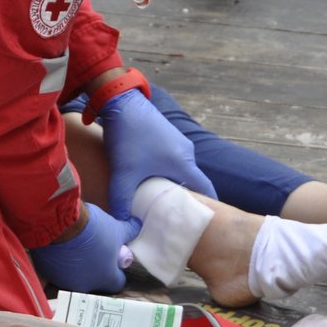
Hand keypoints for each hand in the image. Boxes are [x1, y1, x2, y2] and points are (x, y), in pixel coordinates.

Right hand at [28, 202, 137, 293]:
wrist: (59, 224)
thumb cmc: (93, 229)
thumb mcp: (115, 228)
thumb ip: (129, 231)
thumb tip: (138, 226)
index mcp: (105, 278)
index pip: (117, 283)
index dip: (117, 272)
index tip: (114, 261)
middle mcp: (85, 285)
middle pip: (94, 282)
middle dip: (94, 271)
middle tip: (93, 253)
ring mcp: (64, 280)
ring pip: (72, 277)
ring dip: (75, 268)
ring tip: (74, 248)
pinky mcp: (47, 273)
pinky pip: (55, 270)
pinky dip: (58, 262)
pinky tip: (59, 248)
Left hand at [95, 88, 214, 219]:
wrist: (120, 101)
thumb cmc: (128, 136)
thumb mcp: (122, 173)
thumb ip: (121, 201)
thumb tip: (123, 225)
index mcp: (184, 163)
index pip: (206, 190)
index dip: (207, 207)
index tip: (204, 223)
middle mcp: (186, 153)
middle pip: (192, 183)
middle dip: (186, 201)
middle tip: (178, 219)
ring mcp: (177, 143)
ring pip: (180, 172)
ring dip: (173, 186)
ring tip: (162, 204)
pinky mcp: (166, 137)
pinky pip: (172, 161)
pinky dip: (166, 174)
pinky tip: (151, 182)